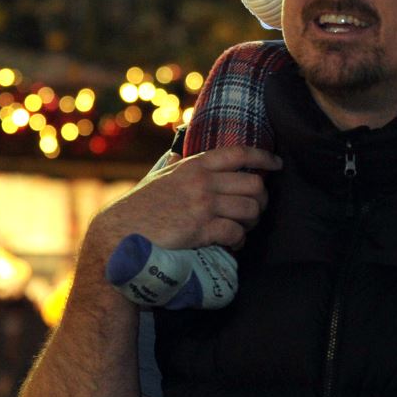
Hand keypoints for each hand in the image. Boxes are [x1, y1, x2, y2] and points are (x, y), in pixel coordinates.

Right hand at [89, 146, 281, 257]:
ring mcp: (202, 205)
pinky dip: (239, 241)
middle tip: (256, 209)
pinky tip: (232, 244)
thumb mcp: (155, 178)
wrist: (119, 235)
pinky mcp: (201, 230)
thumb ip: (171, 166)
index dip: (263, 157)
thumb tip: (174, 152)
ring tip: (243, 228)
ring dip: (252, 222)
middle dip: (261, 199)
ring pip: (250, 209)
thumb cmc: (138, 208)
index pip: (239, 153)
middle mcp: (202, 181)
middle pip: (254, 184)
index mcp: (194, 165)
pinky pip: (235, 233)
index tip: (277, 164)